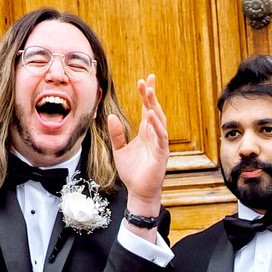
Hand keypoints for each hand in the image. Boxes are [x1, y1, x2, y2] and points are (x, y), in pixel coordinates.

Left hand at [108, 73, 169, 218]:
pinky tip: (150, 115)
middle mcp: (154, 135)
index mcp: (145, 133)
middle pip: (154, 110)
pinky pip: (161, 137)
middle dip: (151, 95)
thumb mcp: (119, 150)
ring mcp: (159, 143)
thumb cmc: (131, 172)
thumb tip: (111, 116)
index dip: (146, 95)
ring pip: (159, 120)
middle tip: (147, 80)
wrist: (138, 191)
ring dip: (154, 106)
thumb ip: (116, 134)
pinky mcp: (161, 154)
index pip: (147, 109)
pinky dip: (156, 125)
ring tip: (149, 92)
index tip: (145, 80)